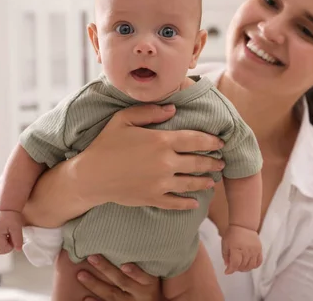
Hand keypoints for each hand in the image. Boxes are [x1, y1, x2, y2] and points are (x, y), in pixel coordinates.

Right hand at [0, 210, 23, 253]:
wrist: (7, 206)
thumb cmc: (12, 215)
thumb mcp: (17, 228)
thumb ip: (18, 240)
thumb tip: (18, 249)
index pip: (4, 250)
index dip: (11, 246)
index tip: (15, 237)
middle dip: (6, 248)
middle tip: (12, 238)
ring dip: (4, 244)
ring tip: (9, 235)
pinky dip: (1, 241)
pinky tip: (7, 233)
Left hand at [77, 255, 161, 300]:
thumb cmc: (150, 284)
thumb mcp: (153, 274)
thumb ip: (144, 261)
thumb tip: (128, 237)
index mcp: (150, 283)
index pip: (144, 277)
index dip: (135, 272)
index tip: (124, 265)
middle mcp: (140, 294)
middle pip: (122, 282)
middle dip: (106, 270)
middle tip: (92, 257)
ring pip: (111, 294)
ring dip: (95, 285)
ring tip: (81, 275)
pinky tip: (86, 298)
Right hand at [79, 104, 224, 209]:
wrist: (90, 177)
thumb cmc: (105, 144)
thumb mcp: (123, 119)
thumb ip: (149, 112)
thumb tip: (172, 109)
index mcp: (161, 141)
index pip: (195, 139)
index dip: (210, 141)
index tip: (220, 142)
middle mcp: (166, 162)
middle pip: (197, 162)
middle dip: (212, 162)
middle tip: (222, 162)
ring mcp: (161, 183)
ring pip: (191, 183)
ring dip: (205, 181)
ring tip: (213, 180)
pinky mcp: (153, 198)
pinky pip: (176, 202)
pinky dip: (187, 203)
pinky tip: (194, 202)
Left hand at [221, 225, 261, 273]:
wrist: (243, 225)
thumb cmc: (232, 233)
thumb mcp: (225, 244)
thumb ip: (225, 256)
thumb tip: (227, 265)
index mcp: (236, 249)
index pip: (235, 265)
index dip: (230, 270)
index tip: (227, 271)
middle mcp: (246, 251)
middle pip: (242, 266)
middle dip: (236, 269)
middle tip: (233, 266)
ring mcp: (254, 251)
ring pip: (251, 266)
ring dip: (245, 269)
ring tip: (240, 266)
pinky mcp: (259, 250)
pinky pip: (259, 262)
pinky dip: (254, 266)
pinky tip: (249, 264)